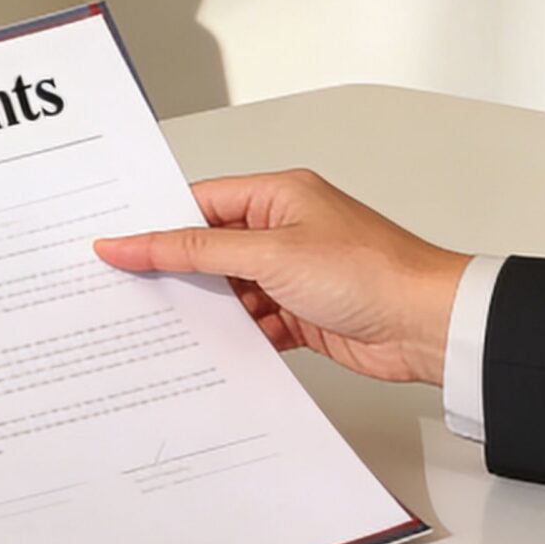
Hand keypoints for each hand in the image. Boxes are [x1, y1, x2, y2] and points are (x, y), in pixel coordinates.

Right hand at [94, 170, 467, 385]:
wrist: (428, 325)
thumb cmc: (370, 272)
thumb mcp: (268, 253)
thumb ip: (195, 250)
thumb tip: (135, 242)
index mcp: (278, 195)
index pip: (200, 205)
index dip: (157, 228)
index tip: (116, 250)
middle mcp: (286, 229)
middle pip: (211, 250)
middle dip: (179, 273)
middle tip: (132, 291)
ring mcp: (295, 273)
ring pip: (230, 290)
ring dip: (210, 310)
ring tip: (171, 326)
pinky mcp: (305, 313)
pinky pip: (254, 323)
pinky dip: (238, 335)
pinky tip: (217, 348)